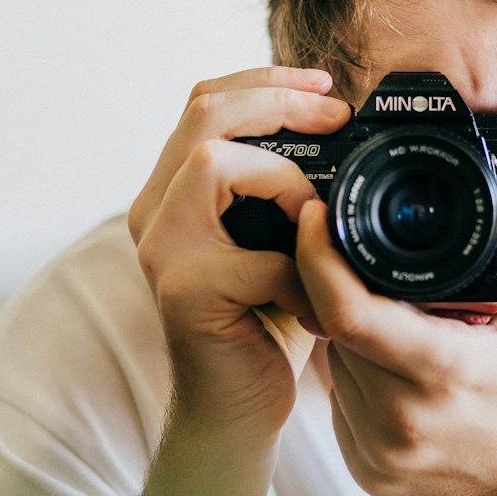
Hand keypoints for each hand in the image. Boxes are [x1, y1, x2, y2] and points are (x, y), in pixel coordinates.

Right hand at [127, 66, 350, 440]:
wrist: (237, 412)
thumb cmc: (266, 324)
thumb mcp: (278, 240)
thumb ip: (286, 188)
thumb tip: (344, 130)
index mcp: (173, 193)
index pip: (205, 103)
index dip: (267, 83)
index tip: (329, 92)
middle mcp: (152, 212)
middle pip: (204, 114)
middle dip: (279, 101)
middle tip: (338, 118)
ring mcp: (160, 250)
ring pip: (217, 164)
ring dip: (287, 183)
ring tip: (317, 227)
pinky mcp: (182, 291)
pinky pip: (256, 253)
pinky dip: (301, 274)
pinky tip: (316, 305)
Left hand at [295, 187, 496, 495]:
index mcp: (445, 371)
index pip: (350, 312)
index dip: (319, 258)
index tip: (318, 217)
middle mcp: (404, 418)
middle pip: (337, 330)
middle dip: (347, 293)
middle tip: (386, 282)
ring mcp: (381, 452)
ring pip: (334, 365)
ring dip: (352, 338)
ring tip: (406, 334)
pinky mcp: (366, 472)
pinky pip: (338, 404)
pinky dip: (356, 379)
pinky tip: (395, 377)